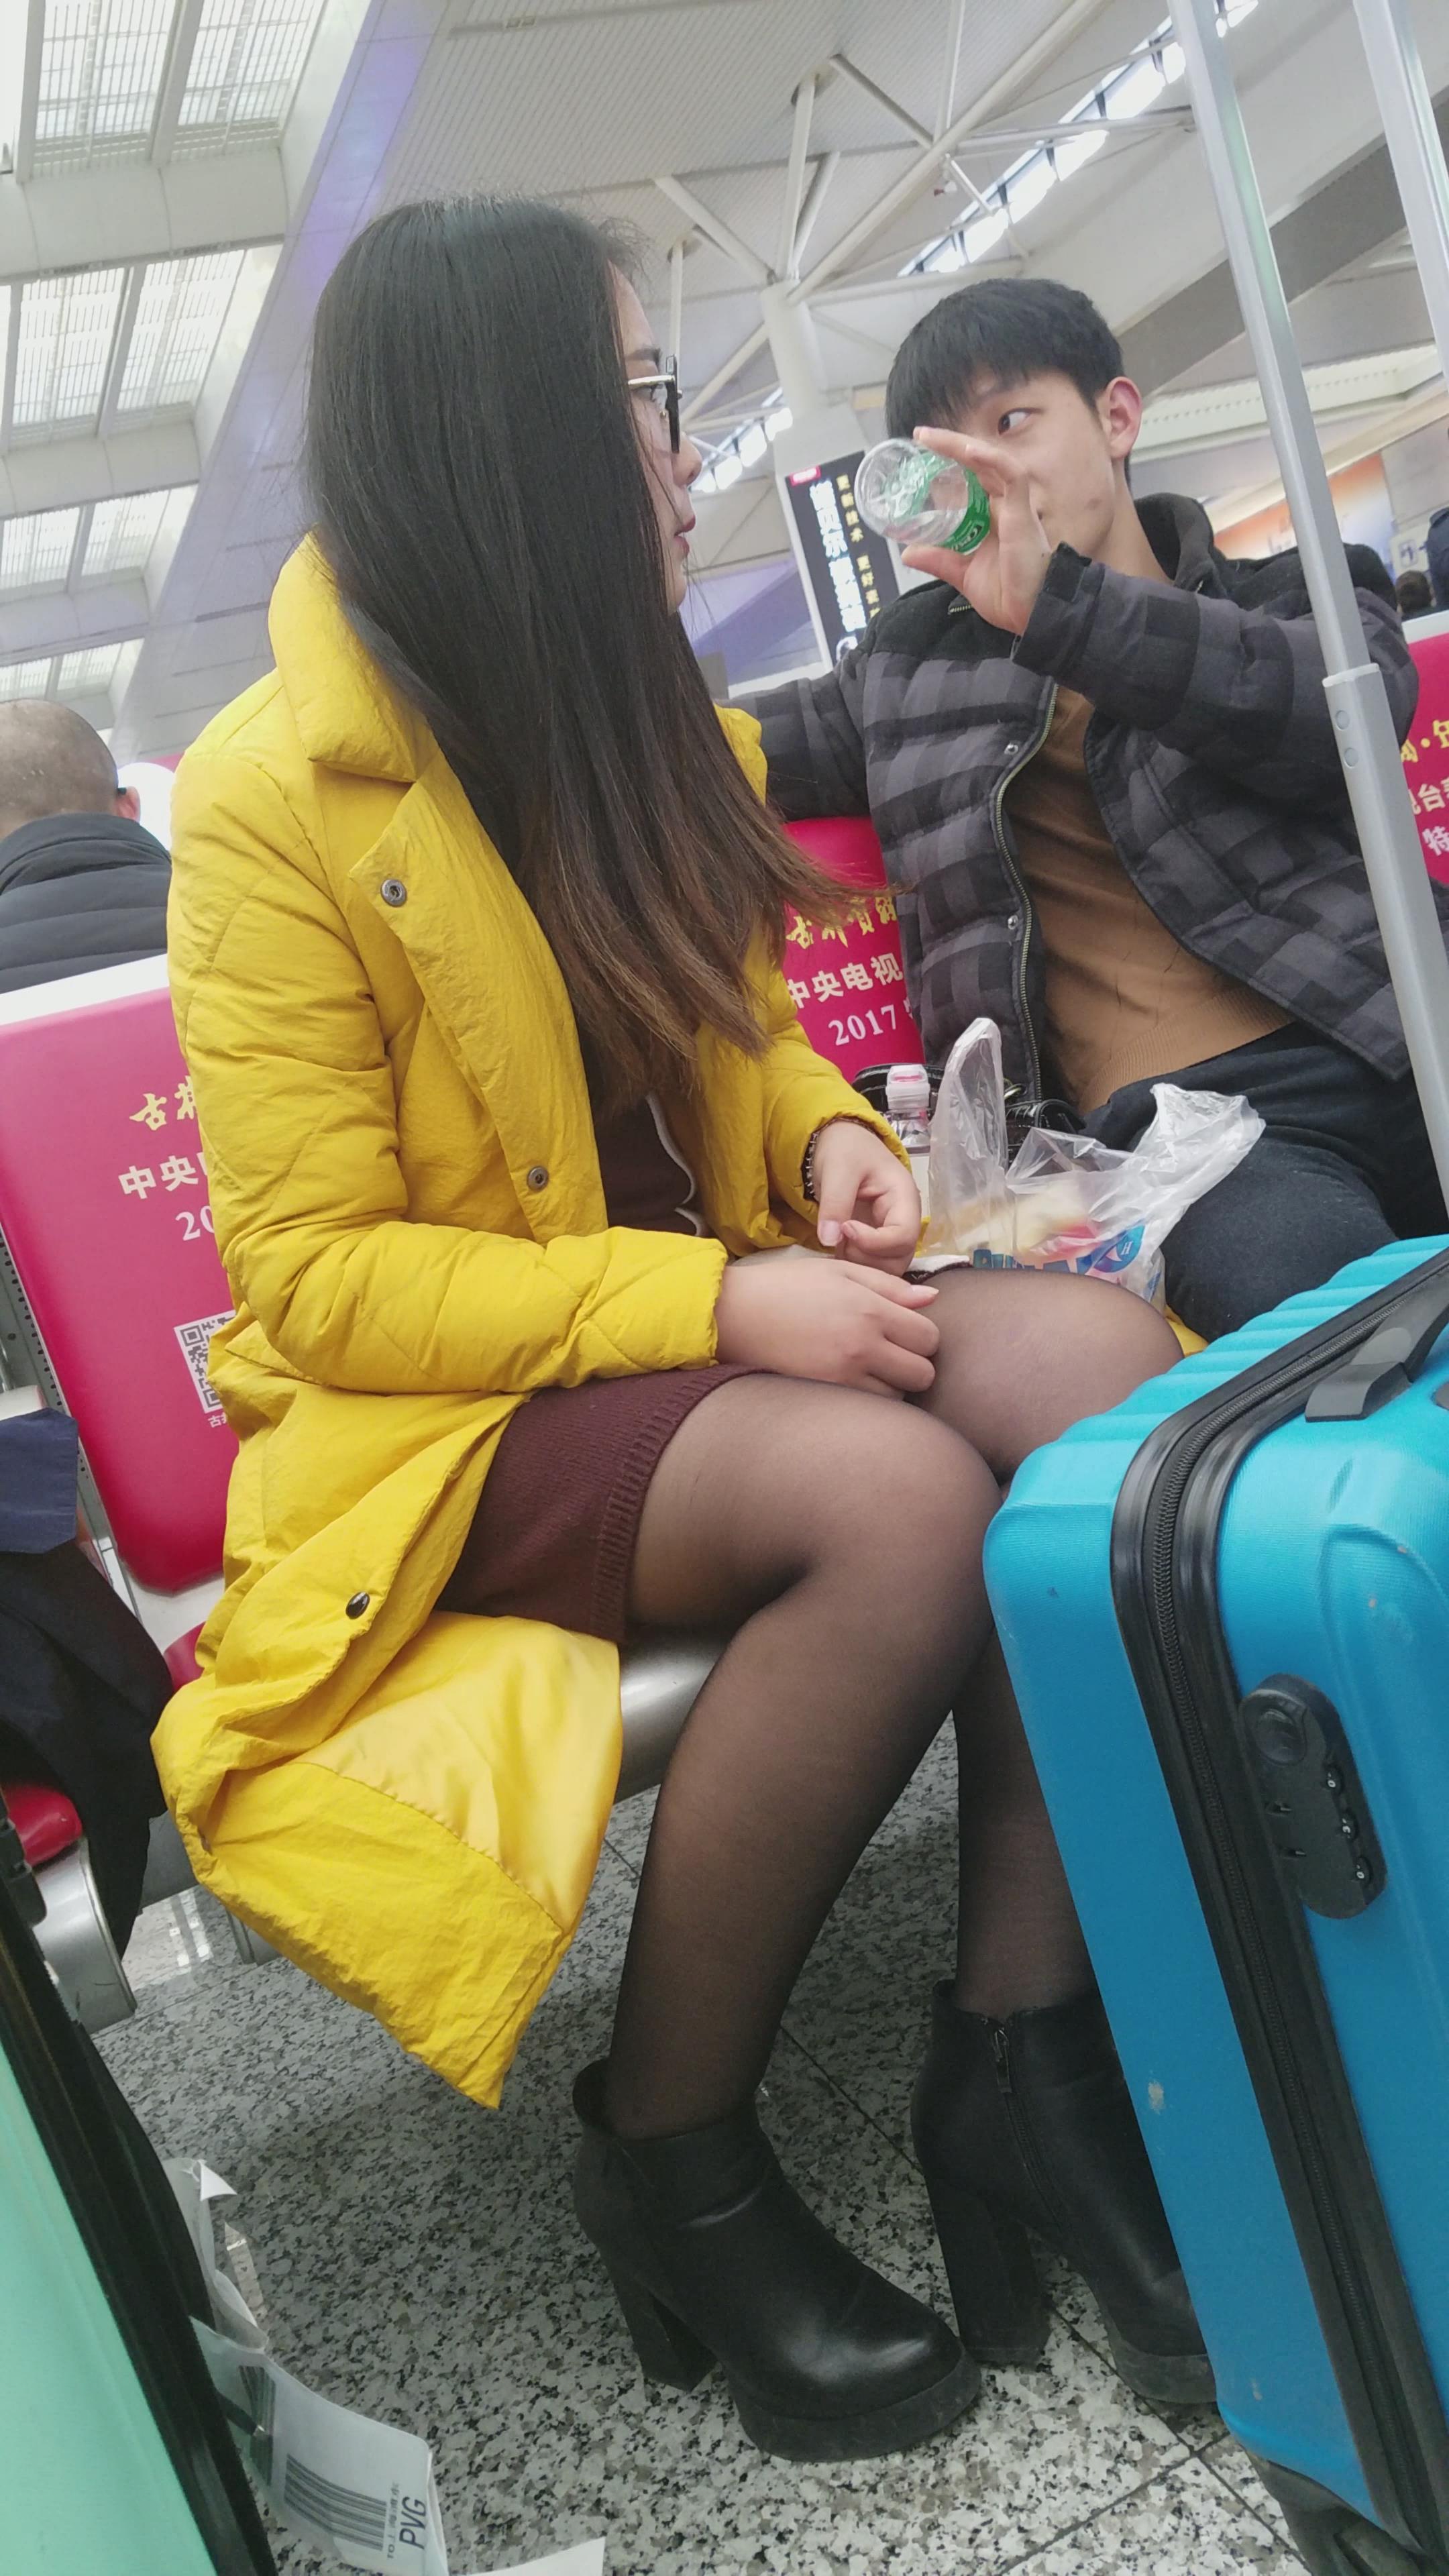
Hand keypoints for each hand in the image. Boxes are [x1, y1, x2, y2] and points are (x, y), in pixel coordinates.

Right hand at [715, 1253, 938, 1396]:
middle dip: (914, 1364)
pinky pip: (867, 1409)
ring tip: (867, 1369)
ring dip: (891, 1386)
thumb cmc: (784, 1287)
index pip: (929, 1337)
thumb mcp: (839, 1272)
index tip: (905, 1332)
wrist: (732, 1315)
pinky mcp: (823, 1396)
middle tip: (892, 1354)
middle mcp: (862, 1347)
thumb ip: (889, 1286)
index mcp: (869, 1310)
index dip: (922, 1335)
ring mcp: (842, 1377)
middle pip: (922, 1374)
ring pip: (897, 1399)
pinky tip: (849, 1381)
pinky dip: (867, 1399)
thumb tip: (931, 1299)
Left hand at [811, 1119, 921, 1272]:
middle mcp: (903, 1220)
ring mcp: (890, 1233)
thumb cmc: (846, 1149)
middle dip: (868, 1257)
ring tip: (838, 1243)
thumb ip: (835, 1203)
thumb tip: (829, 1240)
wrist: (840, 1143)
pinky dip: (854, 1265)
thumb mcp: (839, 1169)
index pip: (903, 1235)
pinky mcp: (875, 1241)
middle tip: (840, 1240)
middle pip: (900, 1258)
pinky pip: (872, 1265)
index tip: (845, 1228)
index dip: (874, 1242)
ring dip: (861, 1265)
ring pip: (887, 1267)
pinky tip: (836, 1248)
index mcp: (904, 1198)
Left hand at [901, 426, 1052, 635]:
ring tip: (933, 438)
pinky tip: (968, 450)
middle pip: (976, 464)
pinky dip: (990, 459)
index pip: (970, 479)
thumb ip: (940, 559)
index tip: (921, 455)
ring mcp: (1015, 506)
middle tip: (920, 436)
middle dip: (948, 446)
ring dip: (961, 446)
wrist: (1031, 615)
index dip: (948, 464)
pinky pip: (1011, 474)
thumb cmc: (1008, 595)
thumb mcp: (963, 574)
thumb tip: (908, 552)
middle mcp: (1004, 506)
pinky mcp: (1023, 511)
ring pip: (990, 461)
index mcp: (991, 517)